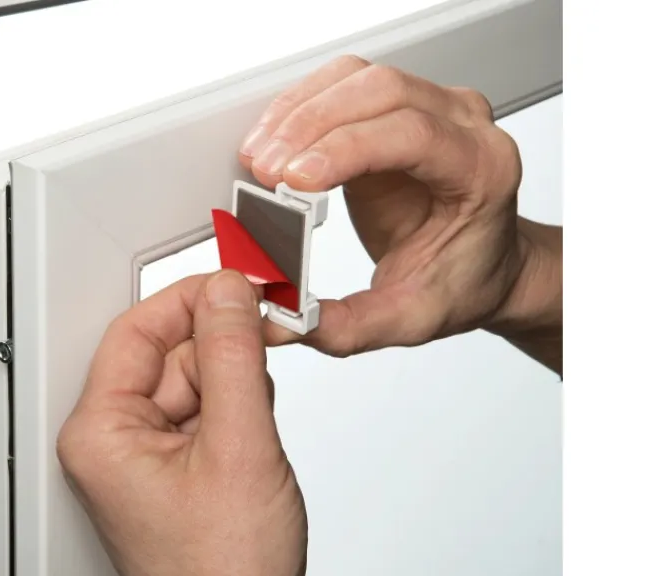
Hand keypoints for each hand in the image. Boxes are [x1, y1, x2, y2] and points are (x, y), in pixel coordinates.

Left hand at [57, 271, 308, 575]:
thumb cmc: (225, 574)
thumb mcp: (239, 446)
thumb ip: (233, 357)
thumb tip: (228, 292)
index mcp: (103, 434)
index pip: (137, 330)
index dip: (190, 298)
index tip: (237, 282)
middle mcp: (117, 441)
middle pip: (171, 351)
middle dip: (224, 345)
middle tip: (271, 333)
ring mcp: (149, 455)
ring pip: (196, 376)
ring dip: (237, 380)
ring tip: (259, 423)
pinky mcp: (180, 465)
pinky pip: (208, 407)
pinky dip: (239, 406)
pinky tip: (255, 436)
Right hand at [239, 55, 561, 372]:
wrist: (488, 264)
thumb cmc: (465, 281)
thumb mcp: (412, 319)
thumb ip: (348, 326)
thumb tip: (281, 319)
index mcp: (481, 170)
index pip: (411, 135)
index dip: (344, 150)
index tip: (292, 180)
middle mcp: (463, 125)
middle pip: (379, 91)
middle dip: (308, 126)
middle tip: (263, 170)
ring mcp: (430, 107)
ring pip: (355, 77)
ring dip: (298, 111)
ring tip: (260, 155)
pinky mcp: (394, 108)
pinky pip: (342, 83)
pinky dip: (300, 106)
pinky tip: (276, 137)